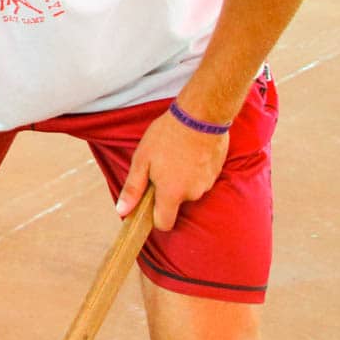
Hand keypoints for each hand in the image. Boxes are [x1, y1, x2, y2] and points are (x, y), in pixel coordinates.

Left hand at [115, 108, 227, 230]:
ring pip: (189, 190)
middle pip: (176, 203)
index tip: (149, 203)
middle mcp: (192, 193)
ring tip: (176, 155)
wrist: (200, 115)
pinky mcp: (217, 173)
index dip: (155, 218)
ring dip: (182, 179)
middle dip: (168, 190)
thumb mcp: (142, 159)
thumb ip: (133, 188)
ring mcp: (207, 184)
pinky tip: (189, 152)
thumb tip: (122, 211)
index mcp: (172, 193)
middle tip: (161, 166)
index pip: (164, 223)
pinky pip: (201, 179)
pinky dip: (195, 170)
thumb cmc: (167, 135)